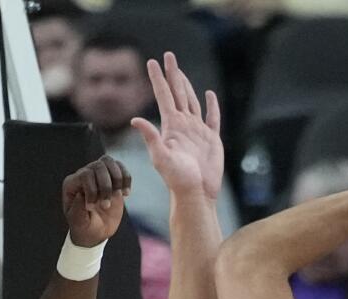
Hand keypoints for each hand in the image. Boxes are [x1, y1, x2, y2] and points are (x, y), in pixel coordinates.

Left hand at [63, 156, 131, 246]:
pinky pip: (120, 167)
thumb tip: (81, 194)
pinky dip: (126, 178)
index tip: (92, 207)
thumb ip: (77, 211)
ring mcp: (97, 175)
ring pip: (108, 161)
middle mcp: (83, 175)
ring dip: (117, 179)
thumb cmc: (84, 228)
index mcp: (72, 184)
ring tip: (117, 196)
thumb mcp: (78, 224)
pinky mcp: (112, 178)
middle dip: (106, 186)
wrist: (97, 232)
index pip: (85, 175)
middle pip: (98, 166)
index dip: (92, 190)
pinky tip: (126, 193)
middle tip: (106, 206)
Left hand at [131, 52, 223, 200]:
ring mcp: (197, 131)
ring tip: (181, 72)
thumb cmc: (177, 179)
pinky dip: (211, 106)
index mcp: (171, 126)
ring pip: (192, 102)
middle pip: (178, 93)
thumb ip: (150, 137)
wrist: (196, 193)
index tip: (152, 62)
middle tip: (169, 55)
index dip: (158, 79)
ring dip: (187, 86)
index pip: (164, 96)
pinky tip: (209, 96)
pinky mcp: (211, 139)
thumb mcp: (161, 157)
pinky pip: (212, 118)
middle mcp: (183, 125)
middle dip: (173, 74)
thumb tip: (135, 119)